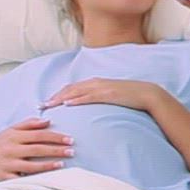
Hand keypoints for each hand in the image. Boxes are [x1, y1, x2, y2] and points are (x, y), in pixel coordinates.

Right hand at [0, 117, 73, 183]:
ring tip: (62, 164)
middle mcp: (10, 150)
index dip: (56, 137)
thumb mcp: (11, 130)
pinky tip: (46, 179)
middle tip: (72, 151)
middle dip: (56, 150)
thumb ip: (29, 124)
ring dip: (48, 165)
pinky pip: (21, 179)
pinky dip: (33, 179)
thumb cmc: (0, 144)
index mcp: (14, 137)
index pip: (39, 135)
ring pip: (31, 166)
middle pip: (37, 150)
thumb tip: (48, 120)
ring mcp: (7, 164)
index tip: (70, 139)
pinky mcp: (5, 177)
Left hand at [42, 78, 167, 113]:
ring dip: (60, 98)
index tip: (47, 102)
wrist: (148, 94)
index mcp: (96, 83)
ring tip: (49, 106)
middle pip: (70, 89)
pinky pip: (89, 96)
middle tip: (41, 105)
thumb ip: (100, 98)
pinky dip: (77, 100)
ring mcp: (102, 88)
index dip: (58, 94)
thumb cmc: (131, 97)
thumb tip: (90, 107)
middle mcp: (96, 83)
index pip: (72, 88)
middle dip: (54, 97)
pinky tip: (68, 105)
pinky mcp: (108, 94)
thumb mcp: (112, 96)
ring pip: (76, 92)